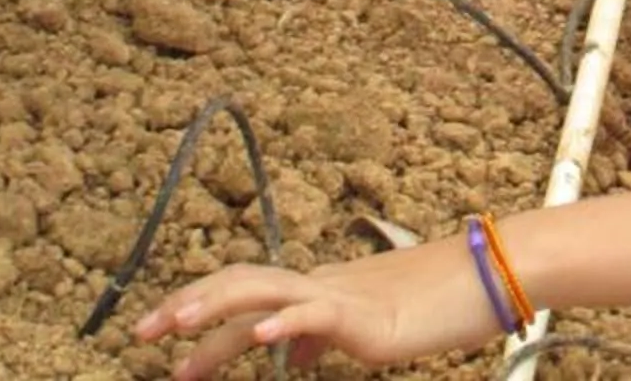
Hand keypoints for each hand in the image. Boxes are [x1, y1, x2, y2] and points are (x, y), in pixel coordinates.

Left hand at [136, 234, 493, 374]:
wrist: (489, 275)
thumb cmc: (436, 302)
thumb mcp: (367, 327)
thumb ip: (321, 336)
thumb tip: (287, 355)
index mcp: (318, 288)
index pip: (245, 292)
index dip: (198, 306)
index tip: (156, 332)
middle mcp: (322, 283)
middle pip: (243, 283)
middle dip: (188, 306)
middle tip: (140, 333)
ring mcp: (343, 296)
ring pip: (267, 290)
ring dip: (217, 308)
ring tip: (176, 326)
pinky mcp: (368, 316)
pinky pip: (319, 314)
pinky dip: (286, 323)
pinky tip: (263, 337)